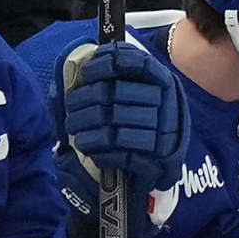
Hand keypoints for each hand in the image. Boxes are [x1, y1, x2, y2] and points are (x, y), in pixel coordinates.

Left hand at [57, 39, 188, 237]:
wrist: (155, 178)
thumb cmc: (138, 133)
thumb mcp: (134, 101)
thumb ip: (114, 81)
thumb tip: (83, 59)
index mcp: (165, 85)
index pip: (138, 63)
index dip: (109, 63)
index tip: (88, 72)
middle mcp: (169, 106)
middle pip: (117, 92)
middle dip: (85, 98)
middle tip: (69, 108)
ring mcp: (163, 135)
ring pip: (114, 120)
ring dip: (85, 123)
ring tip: (73, 127)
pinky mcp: (154, 162)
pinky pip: (119, 149)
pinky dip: (98, 146)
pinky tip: (87, 146)